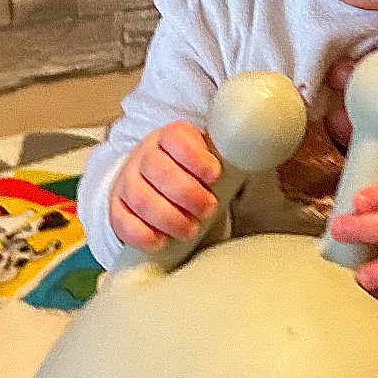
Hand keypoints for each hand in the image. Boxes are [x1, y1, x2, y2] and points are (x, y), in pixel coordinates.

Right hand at [109, 121, 221, 251]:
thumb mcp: (209, 156)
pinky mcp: (117, 208)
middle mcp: (145, 155)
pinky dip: (142, 234)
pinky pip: (122, 221)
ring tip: (191, 229)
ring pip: (141, 197)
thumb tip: (260, 152)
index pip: (177, 138)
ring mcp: (128, 181)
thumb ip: (228, 155)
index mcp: (170, 136)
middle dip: (187, 193)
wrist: (156, 182)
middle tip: (209, 209)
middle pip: (159, 170)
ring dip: (169, 217)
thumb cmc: (191, 171)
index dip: (195, 157)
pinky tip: (160, 241)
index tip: (214, 175)